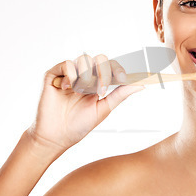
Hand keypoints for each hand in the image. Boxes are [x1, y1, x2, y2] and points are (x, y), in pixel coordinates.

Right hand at [28, 53, 144, 151]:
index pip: (110, 66)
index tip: (124, 78)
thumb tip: (141, 84)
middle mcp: (84, 76)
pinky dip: (70, 75)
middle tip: (100, 91)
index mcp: (97, 83)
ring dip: (86, 77)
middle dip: (103, 73)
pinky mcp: (54, 75)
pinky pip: (66, 64)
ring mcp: (69, 74)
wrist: (57, 136)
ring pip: (84, 60)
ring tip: (80, 93)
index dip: (118, 69)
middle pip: (99, 59)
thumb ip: (120, 94)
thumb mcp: (104, 108)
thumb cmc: (79, 125)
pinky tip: (67, 88)